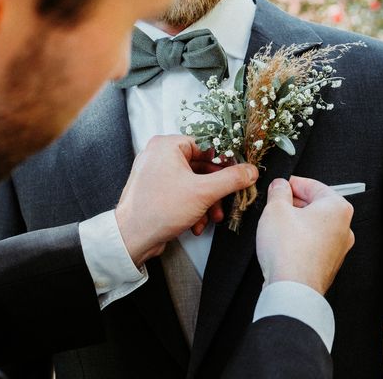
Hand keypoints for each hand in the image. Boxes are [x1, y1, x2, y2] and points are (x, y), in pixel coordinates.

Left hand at [116, 135, 257, 266]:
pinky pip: (181, 192)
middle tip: (225, 202)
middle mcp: (159, 154)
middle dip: (215, 190)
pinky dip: (192, 207)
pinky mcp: (155, 190)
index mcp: (167, 145)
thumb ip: (231, 179)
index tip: (238, 174)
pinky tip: (196, 224)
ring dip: (206, 202)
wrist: (131, 238)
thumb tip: (250, 171)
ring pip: (193, 183)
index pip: (206, 145)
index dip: (224, 162)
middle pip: (201, 167)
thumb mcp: (204, 192)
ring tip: (211, 218)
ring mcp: (156, 172)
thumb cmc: (160, 209)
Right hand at [256, 176, 354, 294]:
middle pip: (316, 206)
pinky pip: (313, 244)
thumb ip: (278, 191)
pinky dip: (299, 239)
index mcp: (337, 208)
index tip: (279, 185)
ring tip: (276, 223)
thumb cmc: (289, 249)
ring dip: (295, 221)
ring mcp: (337, 248)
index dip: (292, 183)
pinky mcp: (327, 264)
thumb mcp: (276, 209)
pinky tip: (282, 242)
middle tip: (274, 202)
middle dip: (294, 202)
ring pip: (314, 226)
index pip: (313, 185)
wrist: (292, 288)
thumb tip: (280, 185)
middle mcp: (344, 228)